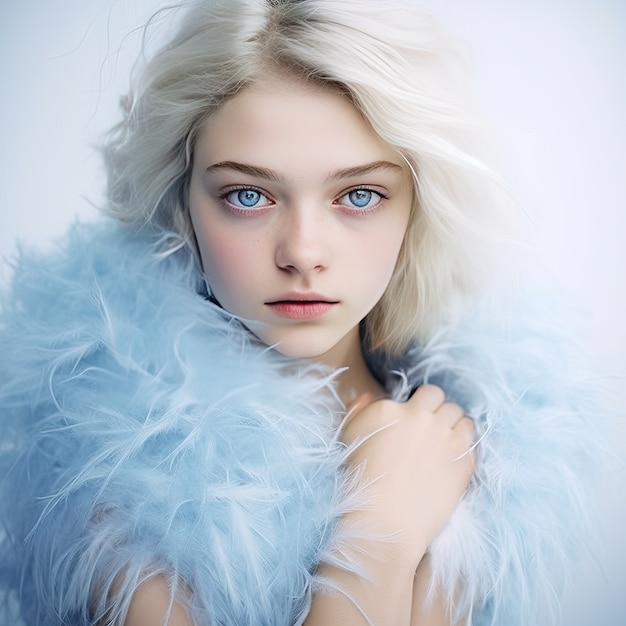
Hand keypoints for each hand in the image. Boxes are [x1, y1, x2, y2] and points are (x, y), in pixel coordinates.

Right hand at [341, 384, 474, 569]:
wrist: (384, 524)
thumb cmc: (360, 483)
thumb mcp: (349, 438)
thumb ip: (359, 410)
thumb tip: (371, 396)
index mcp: (390, 409)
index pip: (419, 393)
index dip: (418, 406)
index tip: (415, 422)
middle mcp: (420, 417)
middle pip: (441, 397)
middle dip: (438, 408)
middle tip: (431, 427)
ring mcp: (445, 438)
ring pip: (462, 415)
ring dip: (454, 423)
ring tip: (445, 440)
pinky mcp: (464, 461)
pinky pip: (472, 440)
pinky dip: (465, 445)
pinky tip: (453, 457)